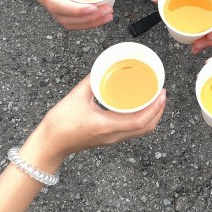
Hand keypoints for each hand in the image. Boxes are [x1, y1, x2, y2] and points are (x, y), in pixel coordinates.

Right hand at [3, 0, 113, 29]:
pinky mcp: (49, 0)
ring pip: (65, 21)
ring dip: (86, 23)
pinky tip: (94, 15)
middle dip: (88, 20)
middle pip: (64, 18)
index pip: (55, 3)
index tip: (93, 7)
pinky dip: (80, 20)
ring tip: (105, 16)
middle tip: (107, 12)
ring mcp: (45, 0)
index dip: (75, 9)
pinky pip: (64, 16)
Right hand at [26, 76, 165, 165]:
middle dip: (158, 111)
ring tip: (154, 99)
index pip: (140, 120)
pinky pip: (132, 131)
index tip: (161, 93)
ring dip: (152, 116)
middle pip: (146, 128)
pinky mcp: (109, 139)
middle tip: (161, 93)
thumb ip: (91, 81)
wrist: (49, 144)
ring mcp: (112, 139)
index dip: (155, 107)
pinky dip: (141, 120)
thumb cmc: (60, 124)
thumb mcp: (76, 97)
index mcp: (107, 126)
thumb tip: (104, 67)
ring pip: (141, 131)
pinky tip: (138, 108)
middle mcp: (113, 136)